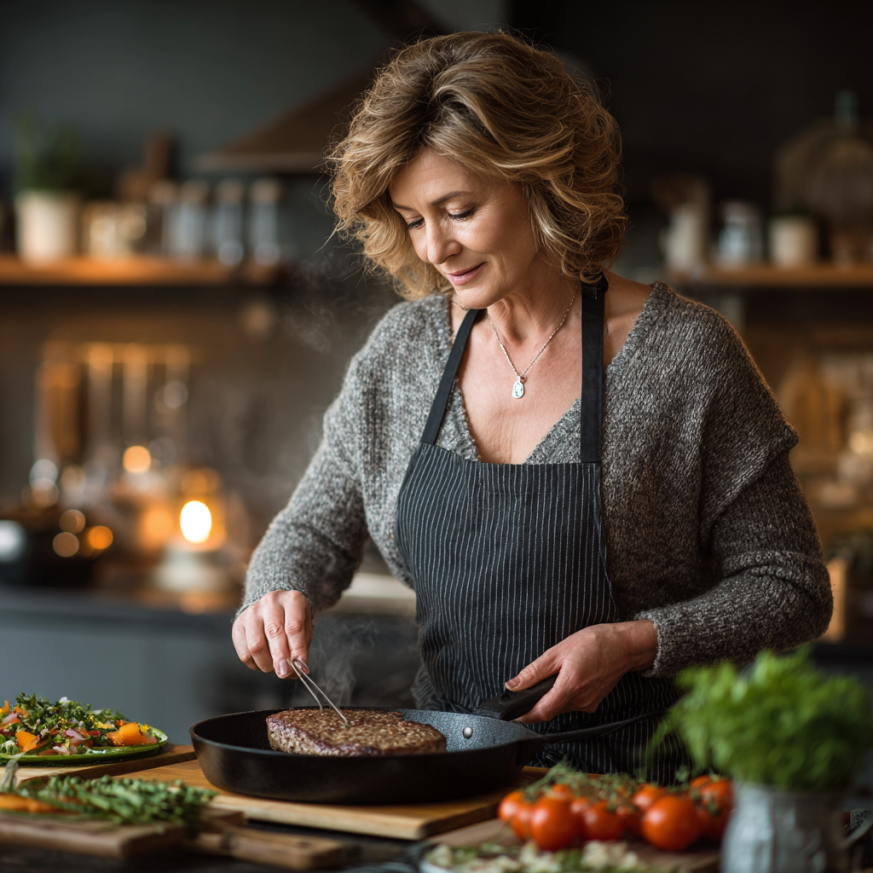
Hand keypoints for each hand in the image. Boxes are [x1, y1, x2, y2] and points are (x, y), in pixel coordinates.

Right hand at [232, 590, 312, 677]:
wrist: (275, 605)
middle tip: (285, 673)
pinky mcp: (239, 624)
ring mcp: (252, 611)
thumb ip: (302, 647)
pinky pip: (244, 652)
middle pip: (274, 633)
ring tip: (275, 667)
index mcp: (292, 600)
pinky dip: (254, 664)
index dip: (297, 649)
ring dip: (267, 663)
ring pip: (256, 645)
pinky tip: (263, 662)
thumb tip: (299, 668)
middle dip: (280, 658)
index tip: (300, 667)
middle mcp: (271, 602)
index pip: (294, 627)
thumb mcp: (305, 627)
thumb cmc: (292, 619)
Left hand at [506, 620, 657, 723]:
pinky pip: (572, 704)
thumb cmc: (593, 643)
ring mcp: (588, 704)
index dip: (524, 716)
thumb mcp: (558, 651)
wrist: (623, 646)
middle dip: (536, 703)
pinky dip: (563, 695)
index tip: (512, 713)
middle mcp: (580, 700)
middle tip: (527, 688)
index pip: (542, 712)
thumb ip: (534, 672)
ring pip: (560, 708)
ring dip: (550, 698)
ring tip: (551, 676)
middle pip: (550, 711)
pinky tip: (566, 679)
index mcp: (570, 687)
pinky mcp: (594, 703)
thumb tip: (513, 685)